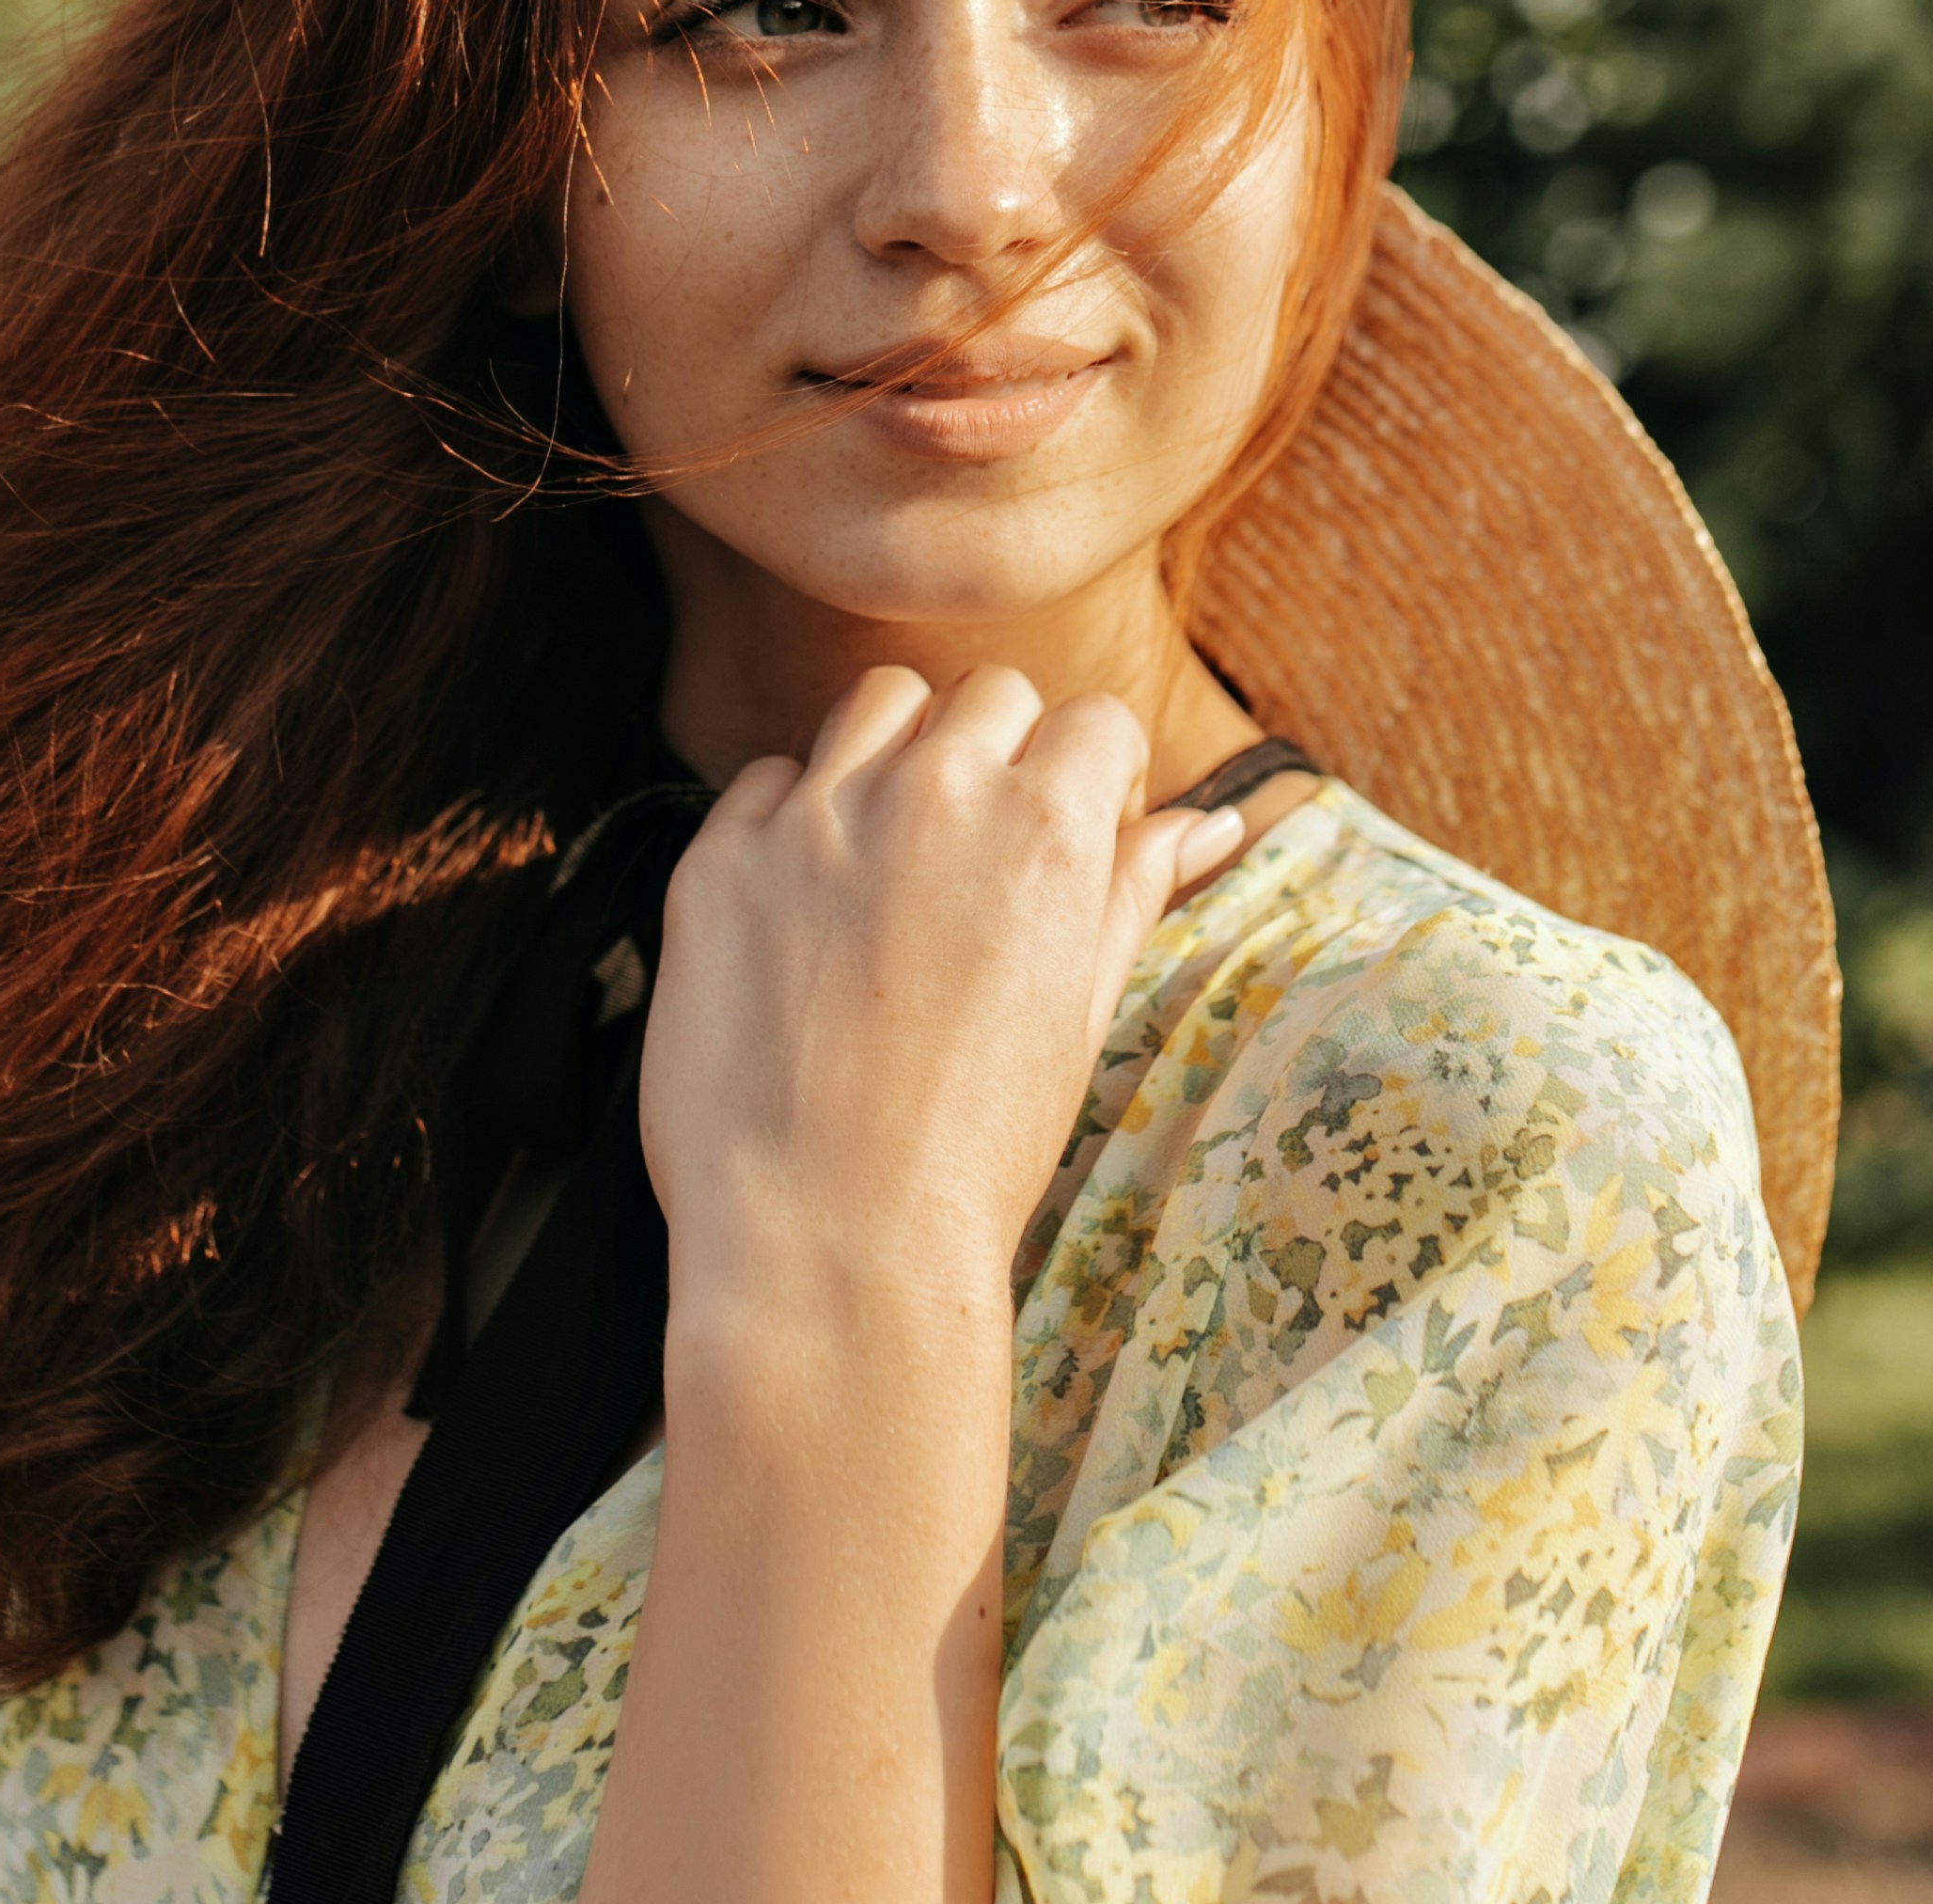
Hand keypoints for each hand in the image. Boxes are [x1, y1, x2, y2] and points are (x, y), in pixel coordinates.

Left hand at [636, 665, 1241, 1327]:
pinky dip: (797, 816)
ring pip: (878, 703)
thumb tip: (1211, 823)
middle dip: (1002, 751)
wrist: (829, 1239)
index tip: (1074, 836)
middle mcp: (934, 794)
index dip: (1093, 776)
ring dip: (901, 752)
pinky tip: (808, 908)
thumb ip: (1134, 891)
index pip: (1091, 720)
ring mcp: (816, 817)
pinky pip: (771, 777)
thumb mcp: (1082, 1014)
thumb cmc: (974, 1146)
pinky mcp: (720, 855)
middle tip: (984, 855)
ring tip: (896, 853)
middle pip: (990, 693)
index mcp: (1045, 828)